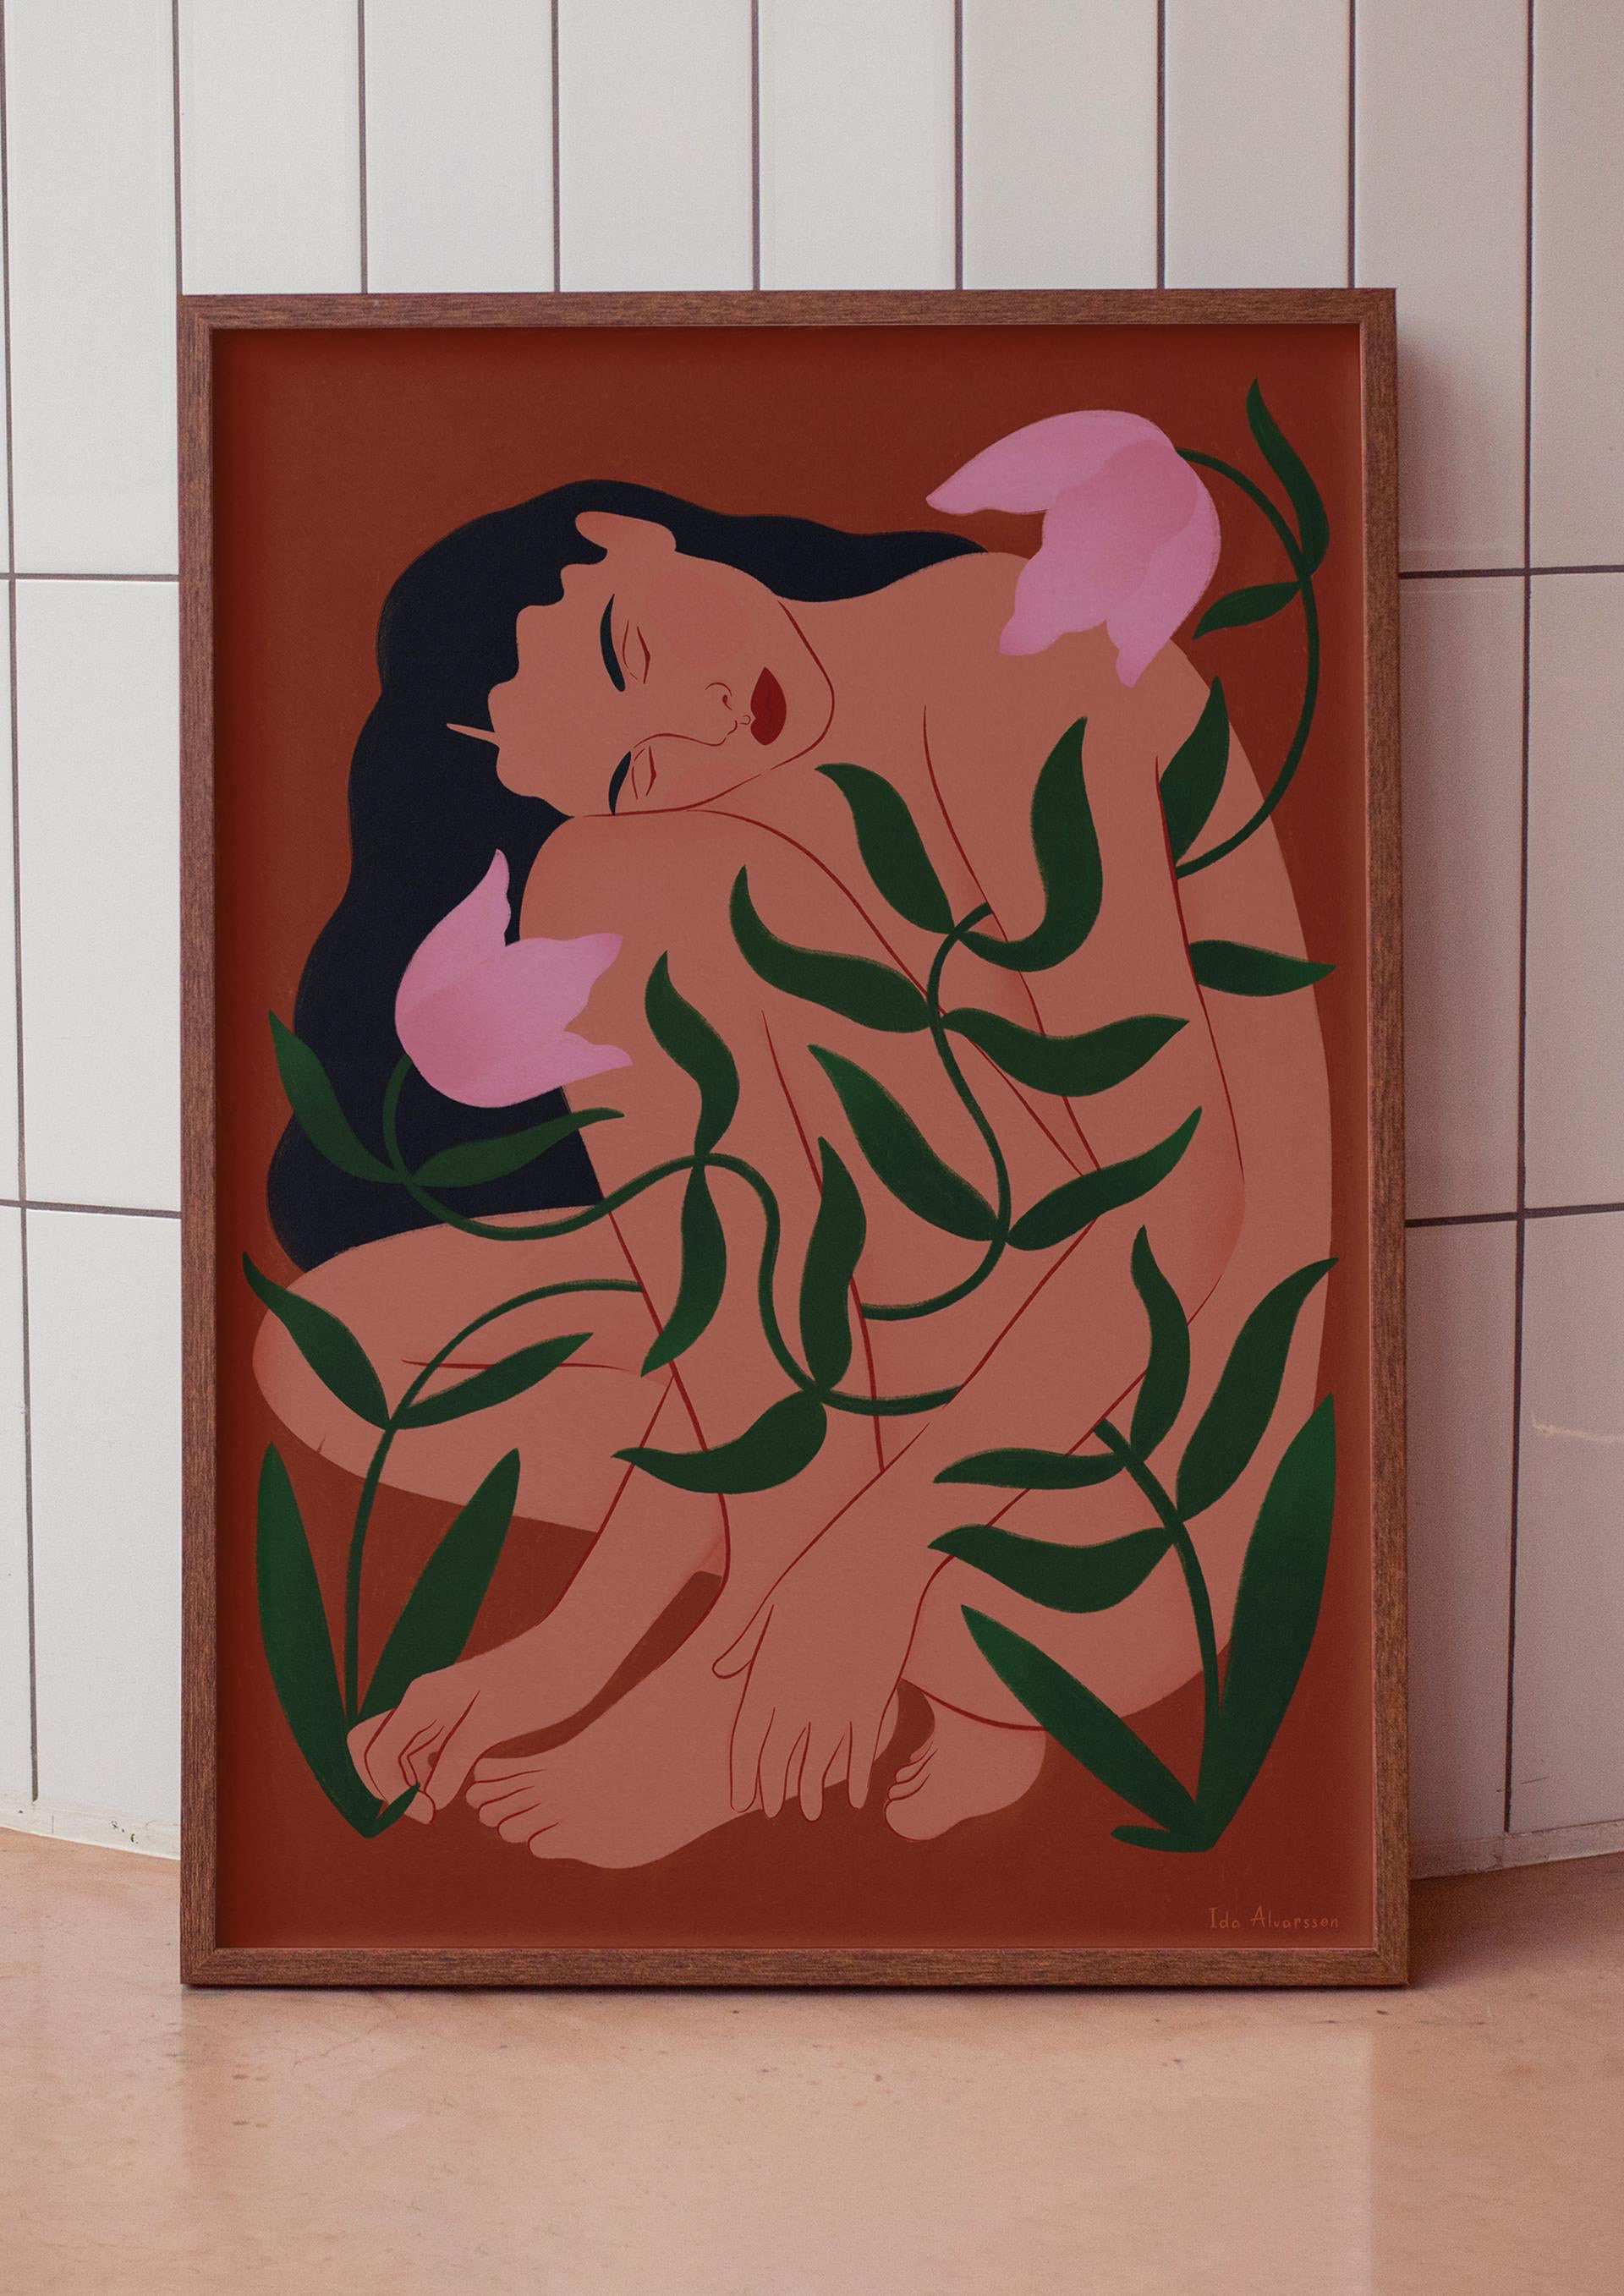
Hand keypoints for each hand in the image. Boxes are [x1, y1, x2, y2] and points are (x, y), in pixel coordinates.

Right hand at [346, 1646, 547, 1824]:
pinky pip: (422, 1750)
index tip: (429, 1812)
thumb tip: (430, 1801)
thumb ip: (458, 1758)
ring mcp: (437, 1708)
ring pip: (396, 1752)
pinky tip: (449, 1790)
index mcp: (424, 1697)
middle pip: (374, 1751)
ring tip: (437, 1807)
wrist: (569, 1653)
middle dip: (387, 1787)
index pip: (375, 1751)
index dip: (390, 1789)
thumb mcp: (496, 1722)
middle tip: (427, 1813)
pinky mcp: (456, 1717)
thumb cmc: (537, 1682)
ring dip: (404, 1783)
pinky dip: (424, 1774)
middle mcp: (422, 1700)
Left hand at [713, 1537, 921, 1821]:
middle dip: (771, 1790)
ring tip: (806, 1811)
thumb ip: (744, 1645)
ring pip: (818, 1764)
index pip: (747, 1741)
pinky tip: (856, 1801)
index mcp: (767, 1676)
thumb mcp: (770, 1606)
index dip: (742, 1775)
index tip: (740, 1800)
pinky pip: (861, 1752)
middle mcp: (797, 1699)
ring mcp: (837, 1703)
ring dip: (810, 1792)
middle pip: (778, 1759)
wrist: (873, 1564)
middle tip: (768, 1810)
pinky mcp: (873, 1700)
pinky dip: (857, 1780)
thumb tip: (719, 1670)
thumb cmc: (818, 1576)